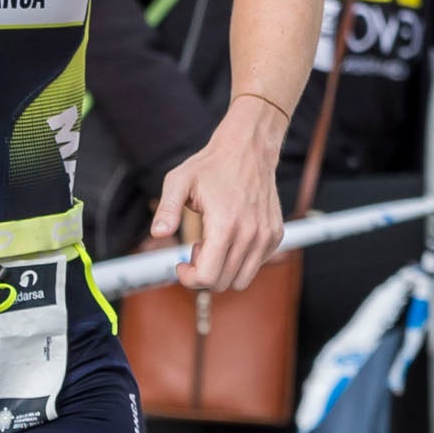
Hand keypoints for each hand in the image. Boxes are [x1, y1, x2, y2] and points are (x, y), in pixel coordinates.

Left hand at [150, 98, 286, 291]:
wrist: (249, 149)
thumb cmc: (211, 166)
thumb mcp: (179, 181)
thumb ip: (167, 209)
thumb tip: (158, 234)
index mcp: (225, 225)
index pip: (207, 277)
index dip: (188, 278)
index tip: (180, 265)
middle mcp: (250, 234)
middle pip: (222, 283)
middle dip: (202, 274)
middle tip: (195, 248)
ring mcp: (266, 236)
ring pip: (241, 280)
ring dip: (222, 271)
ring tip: (213, 245)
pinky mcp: (275, 235)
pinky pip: (255, 267)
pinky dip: (239, 262)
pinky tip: (229, 239)